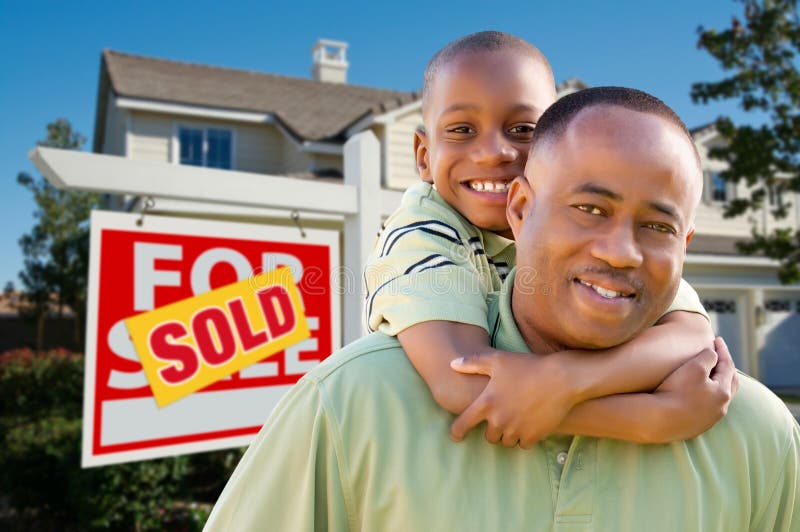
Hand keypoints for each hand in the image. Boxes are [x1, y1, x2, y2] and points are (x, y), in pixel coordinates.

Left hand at [448, 351, 576, 448]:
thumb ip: (473, 363)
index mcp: (486, 403)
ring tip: (516, 419)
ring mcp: (516, 430)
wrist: (561, 378)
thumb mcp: (498, 360)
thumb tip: (452, 364)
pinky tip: (529, 424)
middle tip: (501, 417)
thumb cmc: (527, 366)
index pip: (463, 424)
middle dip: (492, 430)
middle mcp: (499, 420)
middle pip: (489, 437)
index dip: (457, 431)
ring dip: (508, 434)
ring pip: (506, 442)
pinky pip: (523, 444)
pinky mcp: (533, 436)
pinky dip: (524, 438)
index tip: (456, 436)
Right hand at [649, 336, 738, 441]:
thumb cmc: (677, 391)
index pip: (728, 366)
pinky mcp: (696, 427)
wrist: (659, 420)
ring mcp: (709, 419)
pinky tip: (698, 394)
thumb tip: (714, 355)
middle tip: (720, 356)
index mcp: (723, 392)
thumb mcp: (694, 367)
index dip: (723, 351)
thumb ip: (708, 356)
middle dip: (726, 368)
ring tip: (711, 375)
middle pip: (729, 384)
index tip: (717, 339)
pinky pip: (707, 408)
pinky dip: (707, 396)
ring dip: (718, 384)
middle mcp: (721, 408)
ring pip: (719, 398)